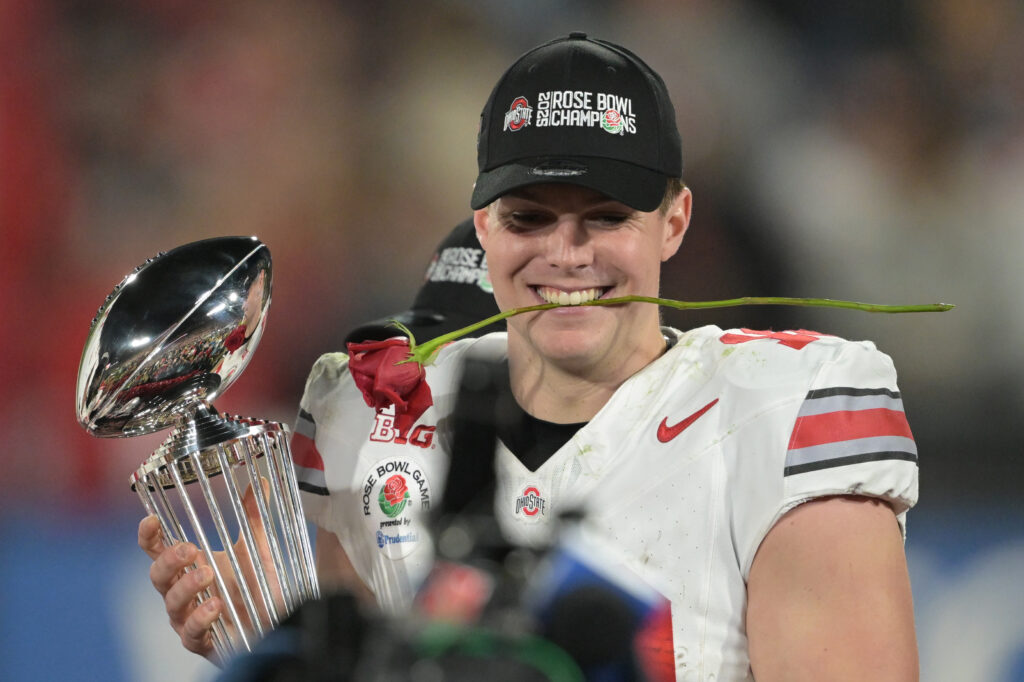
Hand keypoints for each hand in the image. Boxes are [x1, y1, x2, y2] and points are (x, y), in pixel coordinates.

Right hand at [138, 481, 282, 662]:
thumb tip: (260, 481)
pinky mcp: (202, 642)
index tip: (151, 518)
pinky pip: (191, 634)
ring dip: (186, 587)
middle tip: (190, 549)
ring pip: (171, 604)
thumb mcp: (257, 549)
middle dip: (169, 561)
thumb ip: (253, 517)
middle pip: (158, 576)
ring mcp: (189, 619)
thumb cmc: (256, 587)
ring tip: (208, 573)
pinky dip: (201, 618)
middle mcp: (182, 593)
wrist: (275, 624)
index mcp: (189, 567)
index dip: (148, 536)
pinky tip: (216, 606)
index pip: (157, 550)